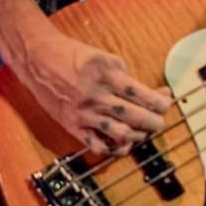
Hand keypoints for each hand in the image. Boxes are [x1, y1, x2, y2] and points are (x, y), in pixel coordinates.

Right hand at [17, 26, 171, 153]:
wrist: (39, 60)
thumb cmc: (74, 56)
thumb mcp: (105, 58)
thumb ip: (127, 77)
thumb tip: (152, 93)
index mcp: (107, 75)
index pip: (143, 95)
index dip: (160, 103)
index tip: (166, 103)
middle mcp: (97, 96)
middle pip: (136, 117)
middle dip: (154, 122)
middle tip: (159, 121)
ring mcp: (84, 113)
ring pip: (120, 134)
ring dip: (138, 136)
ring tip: (143, 131)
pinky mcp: (72, 126)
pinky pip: (97, 145)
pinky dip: (114, 149)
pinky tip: (123, 144)